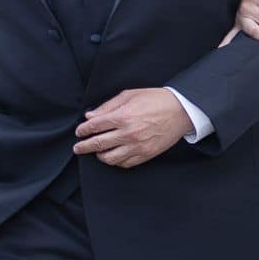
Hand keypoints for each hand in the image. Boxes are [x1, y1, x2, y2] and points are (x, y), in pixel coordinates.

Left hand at [73, 89, 191, 168]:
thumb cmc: (155, 100)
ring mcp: (137, 146)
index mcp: (123, 116)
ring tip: (97, 152)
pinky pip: (125, 163)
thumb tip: (90, 116)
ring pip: (110, 158)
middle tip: (77, 148)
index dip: (83, 130)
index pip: (95, 126)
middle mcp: (128, 133)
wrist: (180, 111)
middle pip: (98, 144)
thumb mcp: (129, 95)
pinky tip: (113, 156)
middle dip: (84, 147)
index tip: (79, 132)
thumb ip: (108, 106)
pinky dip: (116, 162)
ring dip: (100, 156)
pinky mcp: (146, 154)